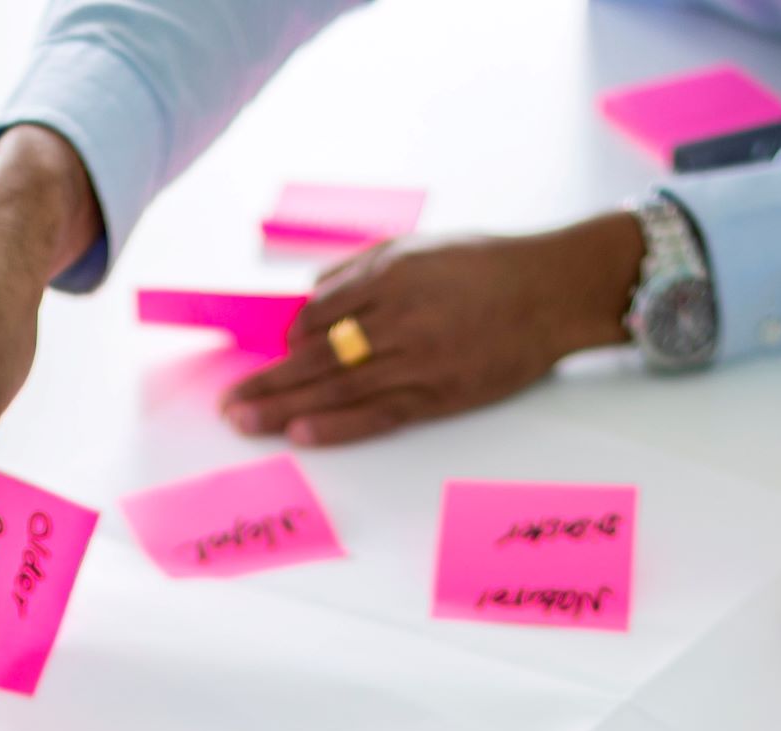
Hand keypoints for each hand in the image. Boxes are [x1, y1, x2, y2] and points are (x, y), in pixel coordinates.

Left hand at [220, 214, 643, 448]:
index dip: (290, 339)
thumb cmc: (489, 267)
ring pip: (338, 388)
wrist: (552, 291)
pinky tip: (302, 433)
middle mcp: (398, 315)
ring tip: (247, 422)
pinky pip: (378, 413)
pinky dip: (337, 425)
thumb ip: (365, 268)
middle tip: (228, 405)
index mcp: (391, 273)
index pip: (321, 312)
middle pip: (317, 355)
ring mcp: (418, 358)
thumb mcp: (423, 246)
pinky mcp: (438, 393)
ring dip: (286, 408)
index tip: (266, 357)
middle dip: (268, 381)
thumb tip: (312, 297)